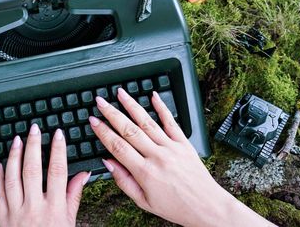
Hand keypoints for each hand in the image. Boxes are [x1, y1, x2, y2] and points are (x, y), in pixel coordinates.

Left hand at [0, 124, 90, 226]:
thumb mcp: (70, 223)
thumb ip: (74, 197)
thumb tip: (83, 175)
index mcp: (54, 209)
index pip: (57, 172)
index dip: (58, 150)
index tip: (58, 134)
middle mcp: (34, 208)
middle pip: (33, 169)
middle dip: (34, 145)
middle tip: (34, 128)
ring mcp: (16, 213)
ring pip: (13, 177)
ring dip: (14, 156)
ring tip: (17, 139)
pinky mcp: (2, 218)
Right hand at [89, 88, 274, 226]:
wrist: (206, 206)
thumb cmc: (176, 206)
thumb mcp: (143, 202)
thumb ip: (123, 181)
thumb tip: (108, 163)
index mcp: (145, 172)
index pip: (118, 147)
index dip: (103, 132)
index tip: (93, 121)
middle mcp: (157, 156)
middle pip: (129, 130)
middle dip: (112, 113)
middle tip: (100, 102)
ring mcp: (171, 147)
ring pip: (147, 122)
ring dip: (131, 105)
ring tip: (120, 93)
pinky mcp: (184, 143)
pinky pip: (171, 122)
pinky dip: (161, 107)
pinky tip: (153, 96)